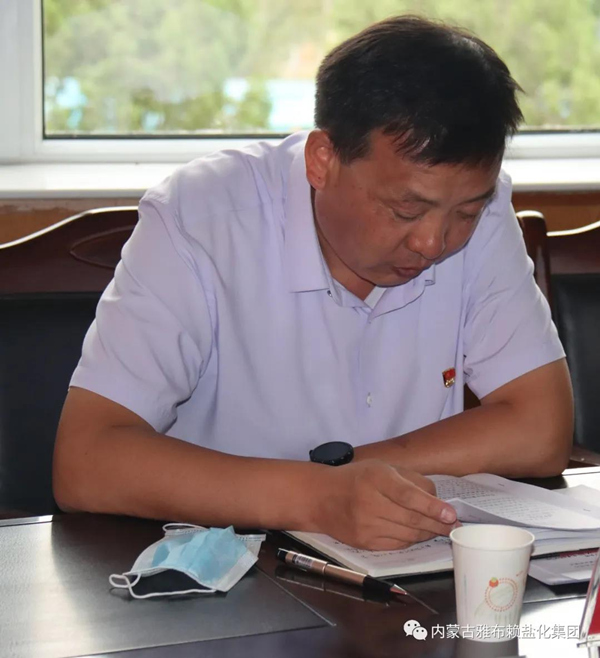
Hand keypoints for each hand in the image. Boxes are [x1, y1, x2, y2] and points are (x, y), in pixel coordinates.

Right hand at [311, 459, 457, 549]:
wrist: (321, 498)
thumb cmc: (356, 478)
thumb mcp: (381, 468)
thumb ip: (411, 479)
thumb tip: (437, 500)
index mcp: (375, 478)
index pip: (408, 496)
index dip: (432, 507)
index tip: (451, 513)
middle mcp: (369, 502)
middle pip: (411, 518)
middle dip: (437, 523)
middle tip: (453, 524)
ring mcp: (366, 526)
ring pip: (408, 534)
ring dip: (427, 533)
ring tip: (439, 529)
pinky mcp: (364, 542)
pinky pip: (397, 544)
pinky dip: (411, 539)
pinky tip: (418, 533)